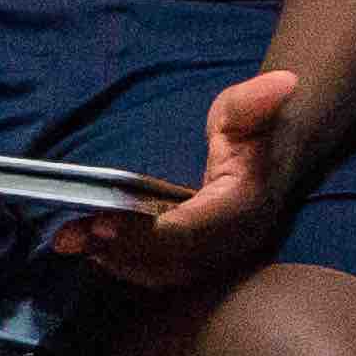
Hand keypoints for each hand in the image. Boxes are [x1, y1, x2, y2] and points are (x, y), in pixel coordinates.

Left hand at [54, 67, 303, 292]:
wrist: (276, 154)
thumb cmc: (255, 127)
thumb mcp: (249, 109)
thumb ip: (255, 100)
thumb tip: (285, 82)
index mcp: (243, 207)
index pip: (191, 230)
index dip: (146, 232)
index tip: (102, 221)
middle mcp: (232, 242)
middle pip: (170, 260)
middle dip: (118, 249)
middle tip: (70, 235)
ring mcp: (216, 256)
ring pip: (161, 272)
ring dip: (113, 259)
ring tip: (70, 240)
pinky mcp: (199, 259)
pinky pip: (159, 272)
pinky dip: (123, 263)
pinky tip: (90, 247)